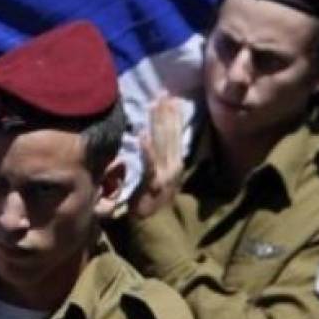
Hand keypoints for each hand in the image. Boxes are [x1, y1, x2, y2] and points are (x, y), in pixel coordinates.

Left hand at [131, 95, 184, 219]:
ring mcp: (165, 175)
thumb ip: (157, 160)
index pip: (176, 135)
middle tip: (161, 92)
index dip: (173, 115)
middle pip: (170, 135)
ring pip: (162, 144)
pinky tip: (142, 134)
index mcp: (176, 164)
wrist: (153, 227)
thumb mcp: (158, 179)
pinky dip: (147, 148)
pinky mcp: (154, 184)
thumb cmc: (152, 204)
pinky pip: (150, 163)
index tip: (169, 97)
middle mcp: (174, 167)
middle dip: (166, 112)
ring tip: (154, 104)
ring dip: (158, 123)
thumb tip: (153, 140)